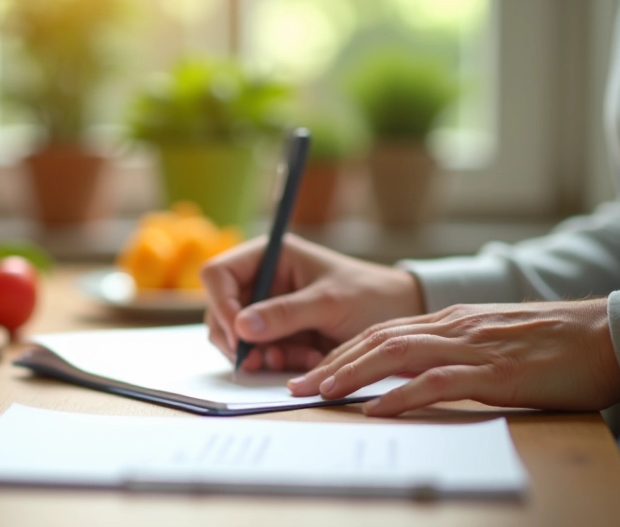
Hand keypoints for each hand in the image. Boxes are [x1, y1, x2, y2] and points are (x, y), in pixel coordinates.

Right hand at [201, 234, 424, 371]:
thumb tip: (242, 327)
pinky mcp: (279, 335)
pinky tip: (310, 359)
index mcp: (269, 256)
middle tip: (263, 360)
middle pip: (221, 311)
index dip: (221, 304)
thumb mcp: (329, 302)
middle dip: (242, 339)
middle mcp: (262, 281)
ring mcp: (268, 310)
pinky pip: (261, 354)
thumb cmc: (370, 295)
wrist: (400, 316)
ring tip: (303, 358)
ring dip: (265, 355)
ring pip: (239, 338)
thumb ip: (286, 314)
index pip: (218, 274)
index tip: (239, 335)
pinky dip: (280, 363)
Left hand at [287, 299, 619, 416]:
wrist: (607, 335)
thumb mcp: (493, 342)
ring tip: (320, 393)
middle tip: (297, 386)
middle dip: (332, 363)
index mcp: (451, 320)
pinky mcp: (495, 371)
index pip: (382, 332)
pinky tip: (377, 408)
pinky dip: (402, 395)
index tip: (311, 372)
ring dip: (353, 374)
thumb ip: (454, 352)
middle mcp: (453, 326)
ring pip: (397, 354)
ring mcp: (472, 346)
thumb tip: (415, 379)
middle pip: (377, 339)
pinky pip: (438, 381)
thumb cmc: (553, 345)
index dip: (341, 351)